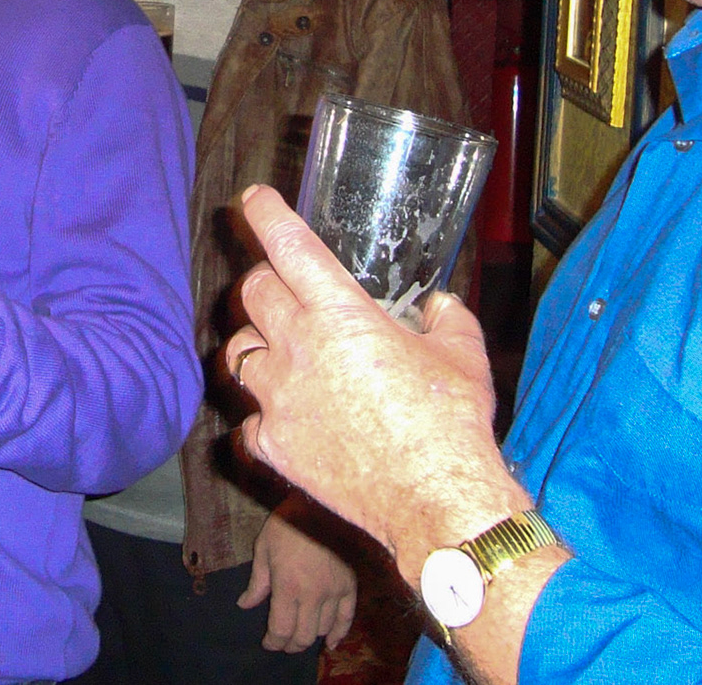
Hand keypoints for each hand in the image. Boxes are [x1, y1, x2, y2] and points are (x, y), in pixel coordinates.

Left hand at [226, 185, 519, 579]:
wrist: (434, 501)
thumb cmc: (451, 423)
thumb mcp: (462, 354)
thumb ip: (446, 318)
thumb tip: (437, 305)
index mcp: (340, 312)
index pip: (288, 245)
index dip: (266, 214)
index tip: (251, 199)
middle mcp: (297, 346)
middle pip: (252, 293)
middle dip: (263, 282)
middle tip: (281, 288)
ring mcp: (277, 397)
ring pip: (238, 351)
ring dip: (255, 343)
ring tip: (279, 350)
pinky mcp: (271, 443)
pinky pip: (250, 415)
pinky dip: (265, 411)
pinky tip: (289, 416)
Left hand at [241, 500, 356, 651]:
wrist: (321, 504)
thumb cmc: (288, 522)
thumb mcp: (264, 548)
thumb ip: (257, 581)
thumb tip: (245, 604)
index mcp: (288, 586)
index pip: (281, 629)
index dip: (273, 642)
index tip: (267, 643)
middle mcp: (313, 595)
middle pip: (302, 636)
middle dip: (289, 645)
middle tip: (282, 643)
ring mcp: (334, 592)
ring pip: (322, 629)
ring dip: (309, 637)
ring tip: (299, 635)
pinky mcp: (350, 586)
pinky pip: (347, 619)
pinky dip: (338, 634)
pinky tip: (330, 643)